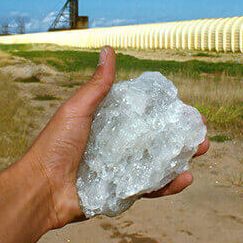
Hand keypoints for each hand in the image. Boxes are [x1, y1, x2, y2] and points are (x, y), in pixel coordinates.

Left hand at [24, 46, 209, 228]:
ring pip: (158, 163)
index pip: (142, 116)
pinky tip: (185, 178)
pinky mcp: (121, 194)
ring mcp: (120, 171)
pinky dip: (169, 185)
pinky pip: (149, 189)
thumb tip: (108, 49)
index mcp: (107, 126)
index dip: (165, 112)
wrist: (41, 190)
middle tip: (202, 131)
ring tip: (202, 150)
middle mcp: (116, 147)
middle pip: (156, 140)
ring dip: (182, 158)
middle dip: (181, 136)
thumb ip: (97, 86)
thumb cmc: (54, 146)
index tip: (185, 108)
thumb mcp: (78, 110)